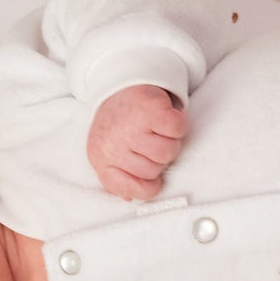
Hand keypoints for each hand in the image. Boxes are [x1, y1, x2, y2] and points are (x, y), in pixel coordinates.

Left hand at [88, 85, 187, 200]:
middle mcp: (113, 145)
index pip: (135, 190)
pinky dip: (178, 123)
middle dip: (159, 157)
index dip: (150, 184)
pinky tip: (165, 117)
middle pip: (155, 170)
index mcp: (101, 159)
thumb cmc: (119, 123)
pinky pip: (177, 129)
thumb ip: (118, 179)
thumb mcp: (109, 153)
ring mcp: (130, 127)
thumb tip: (131, 197)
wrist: (120, 84)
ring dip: (170, 140)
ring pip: (168, 152)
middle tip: (150, 138)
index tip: (151, 172)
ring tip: (156, 128)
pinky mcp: (149, 110)